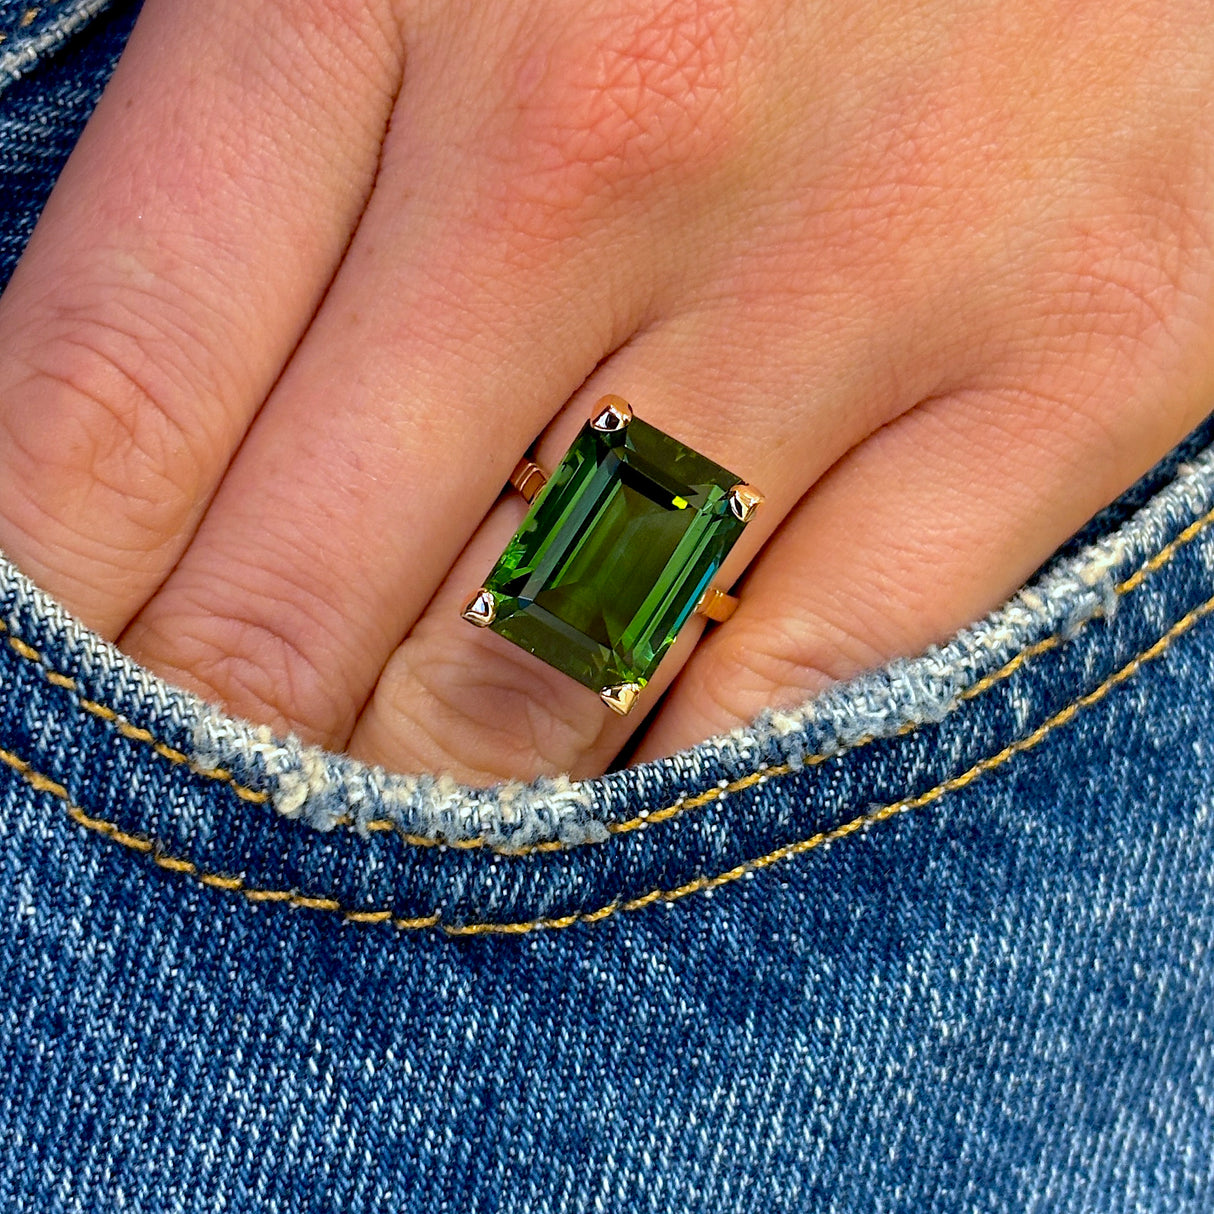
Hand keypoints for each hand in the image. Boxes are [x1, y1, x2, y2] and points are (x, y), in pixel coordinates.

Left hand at [0, 0, 1210, 784]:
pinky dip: (681, 782)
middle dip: (220, 747)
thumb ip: (283, 132)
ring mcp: (861, 273)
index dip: (42, 605)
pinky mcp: (1077, 365)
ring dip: (429, 798)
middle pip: (305, 589)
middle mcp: (612, 139)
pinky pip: (807, 686)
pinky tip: (619, 795)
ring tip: (384, 830)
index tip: (36, 708)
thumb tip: (133, 438)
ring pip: (550, 681)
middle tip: (198, 814)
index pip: (113, 392)